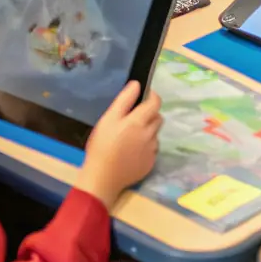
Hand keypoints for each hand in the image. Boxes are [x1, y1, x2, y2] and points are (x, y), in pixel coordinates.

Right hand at [76, 81, 161, 209]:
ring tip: (130, 136)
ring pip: (155, 133)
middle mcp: (150, 135)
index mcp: (139, 121)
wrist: (103, 177)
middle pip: (158, 117)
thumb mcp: (108, 118)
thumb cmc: (102, 145)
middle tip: (133, 118)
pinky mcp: (150, 164)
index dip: (152, 96)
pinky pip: (152, 149)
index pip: (156, 102)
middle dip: (149, 113)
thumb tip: (137, 84)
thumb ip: (124, 100)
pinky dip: (146, 146)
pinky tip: (131, 151)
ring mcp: (152, 151)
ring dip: (148, 130)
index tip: (143, 96)